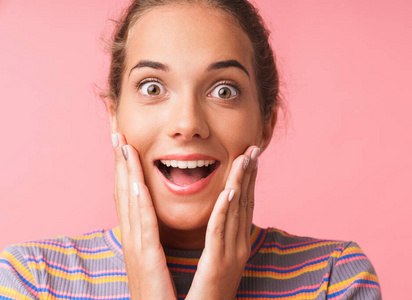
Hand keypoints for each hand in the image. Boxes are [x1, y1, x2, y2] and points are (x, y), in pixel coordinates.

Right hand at [112, 133, 176, 299]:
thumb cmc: (158, 291)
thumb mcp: (153, 256)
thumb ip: (153, 234)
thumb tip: (152, 213)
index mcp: (137, 235)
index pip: (128, 192)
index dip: (124, 164)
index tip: (123, 138)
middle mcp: (132, 236)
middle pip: (122, 190)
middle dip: (118, 159)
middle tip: (114, 127)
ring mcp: (135, 247)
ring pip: (129, 200)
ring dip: (125, 170)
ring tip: (121, 141)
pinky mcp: (145, 259)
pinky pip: (143, 224)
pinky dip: (138, 200)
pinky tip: (136, 179)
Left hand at [186, 146, 259, 299]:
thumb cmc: (206, 295)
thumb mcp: (217, 262)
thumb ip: (220, 240)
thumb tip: (221, 218)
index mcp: (236, 245)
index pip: (244, 205)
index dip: (248, 179)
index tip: (248, 156)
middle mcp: (238, 247)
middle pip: (245, 203)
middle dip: (249, 174)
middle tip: (253, 148)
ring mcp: (230, 256)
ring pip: (236, 212)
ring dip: (241, 182)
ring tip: (245, 158)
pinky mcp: (217, 265)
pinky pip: (220, 233)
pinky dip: (225, 210)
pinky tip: (230, 190)